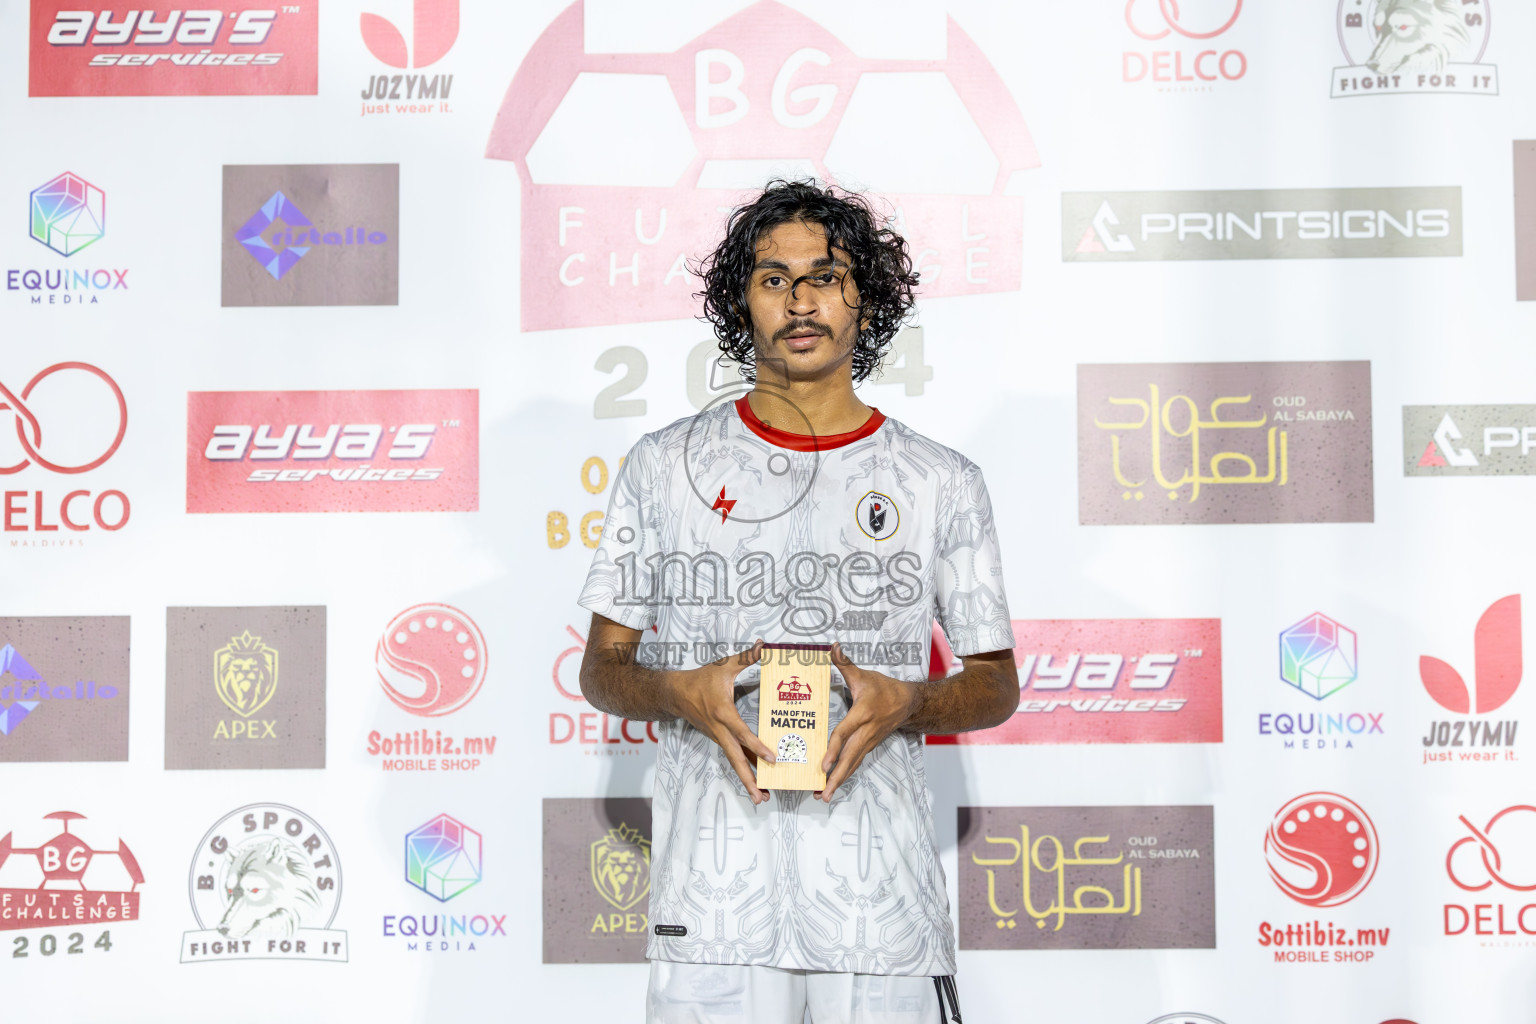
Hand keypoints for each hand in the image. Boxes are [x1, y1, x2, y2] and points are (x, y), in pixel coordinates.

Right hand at [662, 639, 773, 804]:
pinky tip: (755, 779)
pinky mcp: (717, 739)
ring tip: (760, 797)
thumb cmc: (700, 679)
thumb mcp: (723, 665)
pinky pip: (732, 755)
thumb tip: (764, 645)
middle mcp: (719, 729)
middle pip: (735, 759)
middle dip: (749, 779)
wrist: (674, 693)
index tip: (772, 758)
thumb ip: (746, 657)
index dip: (756, 746)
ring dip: (746, 779)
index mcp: (722, 712)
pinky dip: (743, 768)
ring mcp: (717, 737)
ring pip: (733, 761)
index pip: (741, 733)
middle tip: (762, 796)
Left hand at [818, 642, 917, 801]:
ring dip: (839, 782)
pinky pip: (855, 763)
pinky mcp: (868, 747)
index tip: (823, 765)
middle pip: (849, 758)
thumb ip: (844, 662)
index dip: (833, 749)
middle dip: (836, 777)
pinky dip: (844, 776)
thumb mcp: (864, 674)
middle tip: (823, 793)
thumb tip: (832, 646)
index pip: (844, 733)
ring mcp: (868, 742)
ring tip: (824, 797)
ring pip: (853, 765)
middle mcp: (866, 732)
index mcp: (863, 714)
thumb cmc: (883, 688)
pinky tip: (832, 786)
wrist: (909, 702)